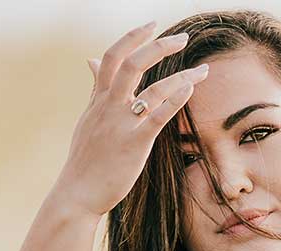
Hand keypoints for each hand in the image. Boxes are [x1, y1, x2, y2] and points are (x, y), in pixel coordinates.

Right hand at [50, 20, 208, 219]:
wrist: (77, 194)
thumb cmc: (84, 162)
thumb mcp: (87, 119)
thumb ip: (95, 90)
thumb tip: (92, 61)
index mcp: (99, 100)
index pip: (114, 57)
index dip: (133, 37)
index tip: (152, 25)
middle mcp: (109, 106)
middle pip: (132, 63)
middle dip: (159, 46)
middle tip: (184, 38)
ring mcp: (121, 124)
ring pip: (152, 89)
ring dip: (182, 76)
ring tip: (203, 70)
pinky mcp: (135, 144)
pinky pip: (157, 116)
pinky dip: (175, 99)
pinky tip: (190, 88)